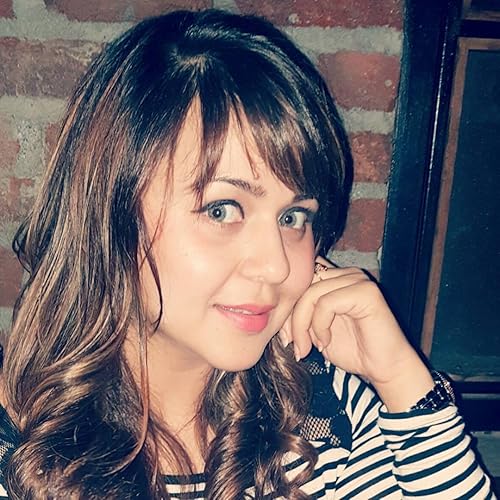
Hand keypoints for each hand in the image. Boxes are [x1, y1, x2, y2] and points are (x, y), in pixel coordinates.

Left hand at [280, 257, 434, 411]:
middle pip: (303, 285)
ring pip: (312, 294)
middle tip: (296, 345)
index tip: (287, 337)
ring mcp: (358, 280)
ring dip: (304, 325)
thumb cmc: (354, 350)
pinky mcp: (366, 291)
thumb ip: (302, 313)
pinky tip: (326, 342)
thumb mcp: (317, 329)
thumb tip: (275, 310)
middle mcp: (347, 274)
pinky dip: (320, 326)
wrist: (384, 369)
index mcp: (336, 279)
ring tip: (312, 346)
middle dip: (293, 319)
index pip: (301, 280)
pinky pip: (326, 303)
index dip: (289, 307)